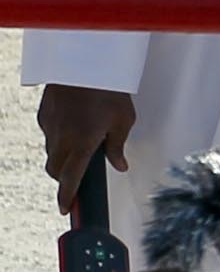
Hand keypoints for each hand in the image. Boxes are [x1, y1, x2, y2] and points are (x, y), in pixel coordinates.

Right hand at [40, 85, 132, 209]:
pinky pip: (48, 134)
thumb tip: (119, 166)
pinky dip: (58, 138)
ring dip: (61, 157)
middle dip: (64, 178)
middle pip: (55, 170)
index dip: (67, 196)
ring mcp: (49, 126)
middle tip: (77, 176)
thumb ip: (118, 146)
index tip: (65, 209)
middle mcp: (61, 138)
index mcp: (82, 143)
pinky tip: (73, 127)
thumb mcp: (124, 119)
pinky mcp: (43, 114)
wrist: (85, 62)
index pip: (71, 178)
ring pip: (50, 153)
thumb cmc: (109, 89)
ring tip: (79, 146)